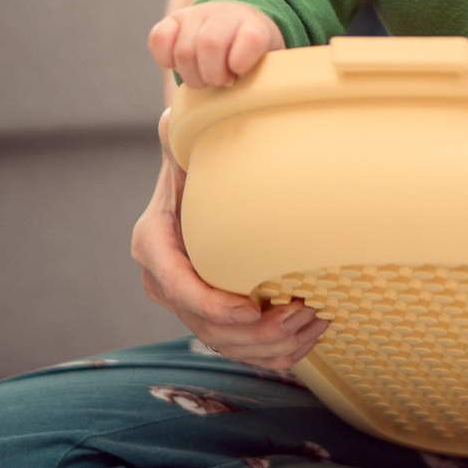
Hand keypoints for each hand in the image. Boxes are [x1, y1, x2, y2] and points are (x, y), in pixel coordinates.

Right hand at [131, 111, 328, 368]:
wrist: (195, 185)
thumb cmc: (194, 162)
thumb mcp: (183, 148)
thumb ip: (176, 136)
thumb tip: (169, 117)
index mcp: (152, 245)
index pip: (179, 287)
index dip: (214, 306)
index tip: (253, 308)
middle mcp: (165, 282)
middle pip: (207, 327)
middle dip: (256, 332)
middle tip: (301, 314)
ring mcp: (187, 305)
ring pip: (227, 345)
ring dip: (272, 344)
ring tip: (314, 321)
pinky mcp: (212, 317)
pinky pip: (241, 347)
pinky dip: (276, 349)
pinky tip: (311, 333)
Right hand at [147, 1, 283, 87]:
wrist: (238, 28)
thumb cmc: (250, 65)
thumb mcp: (260, 76)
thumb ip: (241, 99)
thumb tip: (173, 122)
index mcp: (257, 29)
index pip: (251, 39)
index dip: (241, 61)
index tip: (240, 74)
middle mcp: (227, 16)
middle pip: (210, 44)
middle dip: (211, 75)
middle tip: (219, 82)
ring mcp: (199, 15)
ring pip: (184, 49)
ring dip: (190, 74)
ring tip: (203, 78)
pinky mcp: (174, 20)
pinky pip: (159, 38)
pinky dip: (165, 59)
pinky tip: (178, 65)